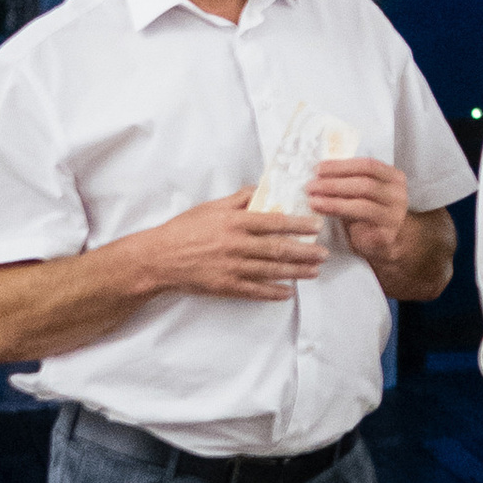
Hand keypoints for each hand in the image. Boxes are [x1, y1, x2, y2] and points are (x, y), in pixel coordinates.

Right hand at [145, 189, 323, 303]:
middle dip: (305, 251)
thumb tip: (262, 190)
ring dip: (296, 272)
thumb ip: (238, 199)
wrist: (158, 259)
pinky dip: (273, 292)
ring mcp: (231, 268)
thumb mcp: (210, 207)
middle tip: (323, 253)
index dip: (298, 224)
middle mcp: (236, 245)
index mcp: (234, 222)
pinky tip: (288, 292)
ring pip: (271, 270)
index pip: (274, 222)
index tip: (316, 226)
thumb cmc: (183, 229)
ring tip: (314, 271)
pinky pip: (255, 291)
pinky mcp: (225, 286)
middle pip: (278, 249)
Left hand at [302, 154, 413, 275]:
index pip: (367, 166)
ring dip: (333, 201)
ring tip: (312, 200)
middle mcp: (397, 195)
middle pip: (365, 184)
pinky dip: (339, 217)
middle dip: (334, 184)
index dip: (341, 166)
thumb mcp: (362, 192)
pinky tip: (321, 215)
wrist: (386, 242)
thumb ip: (348, 181)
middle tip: (310, 186)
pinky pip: (361, 226)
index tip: (317, 169)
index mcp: (394, 177)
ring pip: (362, 204)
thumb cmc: (368, 213)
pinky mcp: (387, 235)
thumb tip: (317, 172)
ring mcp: (395, 216)